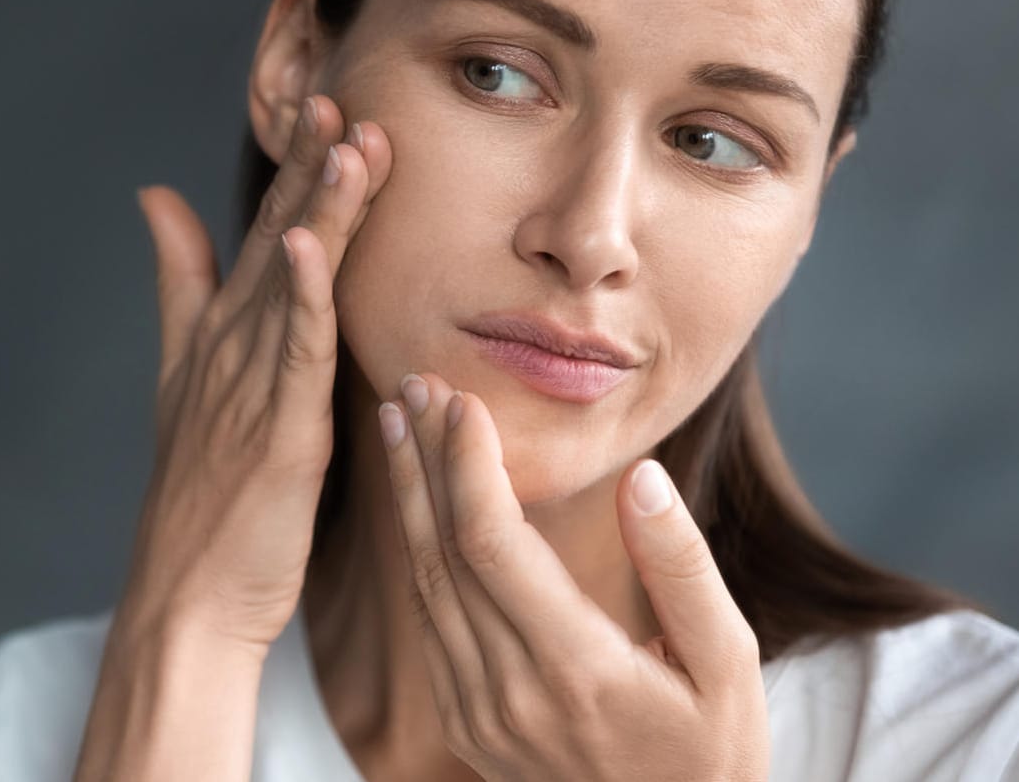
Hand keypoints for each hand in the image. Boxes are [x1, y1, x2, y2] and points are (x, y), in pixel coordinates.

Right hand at [119, 93, 391, 652]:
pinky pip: (293, 352)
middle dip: (309, 167)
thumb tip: (155, 197)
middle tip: (337, 94)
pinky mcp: (276, 431)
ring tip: (344, 141)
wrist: (185, 597)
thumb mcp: (182, 375)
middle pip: (278, 240)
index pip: (266, 233)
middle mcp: (233, 346)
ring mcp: (250, 386)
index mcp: (223, 334)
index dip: (296, 169)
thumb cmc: (198, 497)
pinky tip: (309, 244)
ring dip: (318, 210)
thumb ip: (178, 284)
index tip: (326, 104)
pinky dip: (302, 296)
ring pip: (293, 282)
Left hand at [379, 371, 768, 781]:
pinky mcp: (465, 724)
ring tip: (398, 424)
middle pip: (442, 552)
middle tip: (413, 385)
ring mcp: (478, 715)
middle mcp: (511, 694)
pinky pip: (428, 620)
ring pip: (423, 583)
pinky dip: (418, 549)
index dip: (466, 463)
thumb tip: (641, 476)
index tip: (462, 400)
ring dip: (408, 497)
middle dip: (423, 459)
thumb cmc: (714, 755)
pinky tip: (417, 502)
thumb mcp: (730, 665)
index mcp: (577, 670)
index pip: (492, 542)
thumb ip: (684, 568)